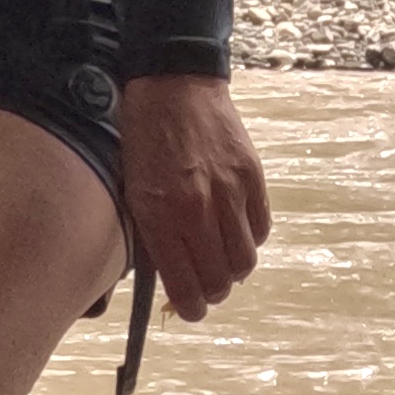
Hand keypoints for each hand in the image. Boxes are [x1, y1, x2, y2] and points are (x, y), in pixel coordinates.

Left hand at [117, 71, 271, 322]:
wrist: (174, 85)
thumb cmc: (143, 139)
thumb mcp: (132, 189)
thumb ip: (151, 235)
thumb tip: (170, 276)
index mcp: (160, 214)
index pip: (185, 285)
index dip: (190, 307)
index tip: (190, 310)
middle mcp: (198, 208)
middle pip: (220, 280)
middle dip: (212, 293)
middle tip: (205, 290)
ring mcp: (230, 192)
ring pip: (245, 260)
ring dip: (233, 270)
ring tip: (221, 262)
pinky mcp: (253, 177)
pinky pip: (261, 229)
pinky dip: (250, 240)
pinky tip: (234, 231)